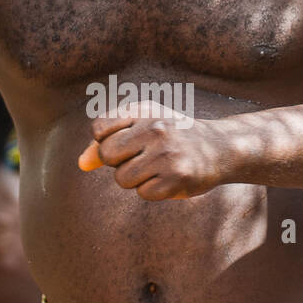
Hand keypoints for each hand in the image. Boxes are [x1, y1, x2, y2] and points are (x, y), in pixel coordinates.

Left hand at [78, 102, 233, 199]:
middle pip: (107, 155)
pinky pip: (143, 192)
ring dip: (136, 180)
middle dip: (118, 162)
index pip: (99, 128)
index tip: (125, 142)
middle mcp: (155, 128)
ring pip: (122, 178)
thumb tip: (81, 164)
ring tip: (157, 169)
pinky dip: (153, 191)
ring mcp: (167, 153)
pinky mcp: (178, 177)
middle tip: (141, 158)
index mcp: (144, 110)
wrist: (221, 148)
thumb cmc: (172, 138)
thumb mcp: (142, 128)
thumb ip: (107, 141)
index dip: (105, 141)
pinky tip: (169, 179)